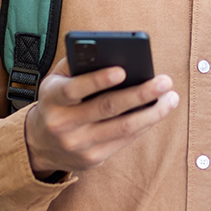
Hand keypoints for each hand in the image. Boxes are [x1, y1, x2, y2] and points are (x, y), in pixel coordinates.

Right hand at [24, 57, 178, 177]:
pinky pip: (124, 140)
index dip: (98, 80)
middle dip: (140, 94)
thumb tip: (110, 51)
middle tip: (164, 81)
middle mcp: (63, 123)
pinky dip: (144, 124)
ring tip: (171, 98)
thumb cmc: (57, 102)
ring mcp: (78, 144)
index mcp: (52, 98)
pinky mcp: (92, 159)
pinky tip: (158, 111)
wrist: (39, 145)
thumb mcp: (56, 81)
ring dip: (152, 113)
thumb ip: (77, 64)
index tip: (123, 70)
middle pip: (107, 108)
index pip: (74, 88)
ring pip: (122, 127)